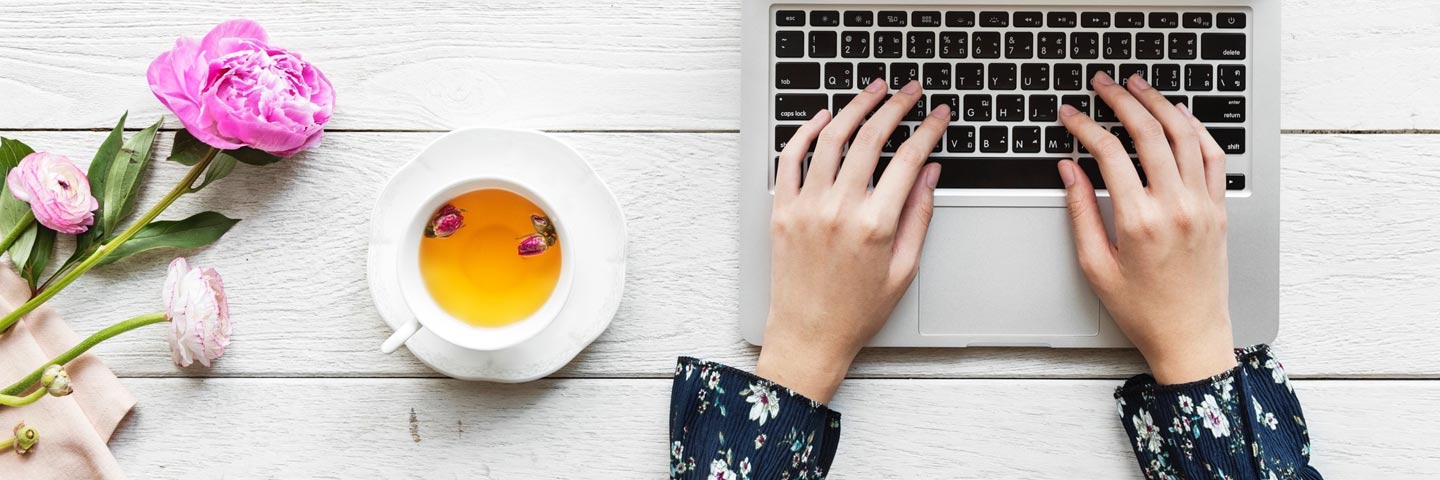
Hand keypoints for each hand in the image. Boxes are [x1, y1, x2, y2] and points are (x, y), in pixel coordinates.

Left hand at [756, 79, 947, 402]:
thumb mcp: (904, 269)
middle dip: (895, 106)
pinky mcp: (782, 211)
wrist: (808, 337)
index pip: (908, 159)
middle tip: (909, 91)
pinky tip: (824, 118)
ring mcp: (806, 207)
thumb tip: (930, 172)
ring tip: (872, 91)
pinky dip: (806, 131)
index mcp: (875, 225)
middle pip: (870, 138)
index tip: (939, 115)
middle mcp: (838, 209)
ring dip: (854, 107)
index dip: (928, 129)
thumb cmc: (856, 312)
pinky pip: (790, 158)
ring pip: (830, 138)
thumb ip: (919, 215)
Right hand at [1058, 72, 1235, 384]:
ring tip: (1138, 87)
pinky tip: (1179, 115)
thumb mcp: (1095, 265)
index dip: (1084, 126)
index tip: (1070, 114)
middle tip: (1103, 84)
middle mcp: (1174, 207)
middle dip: (1121, 100)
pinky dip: (1196, 128)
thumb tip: (1069, 170)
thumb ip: (1080, 211)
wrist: (1190, 336)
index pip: (1107, 153)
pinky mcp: (1219, 209)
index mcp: (1138, 221)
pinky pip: (1212, 155)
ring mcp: (1202, 205)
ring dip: (1159, 104)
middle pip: (1147, 132)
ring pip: (1184, 134)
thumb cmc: (1142, 309)